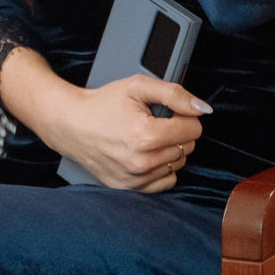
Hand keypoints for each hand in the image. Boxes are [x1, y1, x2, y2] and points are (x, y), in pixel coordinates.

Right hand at [37, 73, 209, 191]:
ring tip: (146, 138)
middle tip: (153, 123)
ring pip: (178, 164)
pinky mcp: (130, 188)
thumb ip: (175, 94)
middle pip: (187, 147)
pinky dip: (161, 168)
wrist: (71, 124)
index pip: (193, 129)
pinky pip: (165, 181)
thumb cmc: (103, 104)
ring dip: (169, 150)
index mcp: (147, 135)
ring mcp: (136, 179)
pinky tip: (146, 155)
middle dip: (176, 132)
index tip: (167, 113)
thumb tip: (203, 109)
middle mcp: (143, 162)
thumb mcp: (138, 86)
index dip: (183, 116)